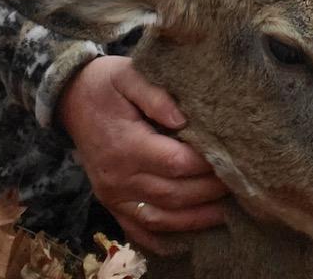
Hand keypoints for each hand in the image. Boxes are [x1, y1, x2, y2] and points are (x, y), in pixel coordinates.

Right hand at [57, 56, 228, 251]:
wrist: (70, 99)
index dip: (207, 164)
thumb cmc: (105, 83)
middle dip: (210, 192)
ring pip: (161, 219)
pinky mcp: (111, 203)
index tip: (233, 156)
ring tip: (227, 211)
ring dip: (196, 220)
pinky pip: (139, 231)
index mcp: (127, 145)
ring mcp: (113, 195)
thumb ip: (155, 94)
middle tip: (241, 183)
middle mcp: (119, 177)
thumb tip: (182, 118)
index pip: (176, 163)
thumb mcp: (128, 74)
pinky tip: (190, 235)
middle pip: (174, 195)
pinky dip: (165, 238)